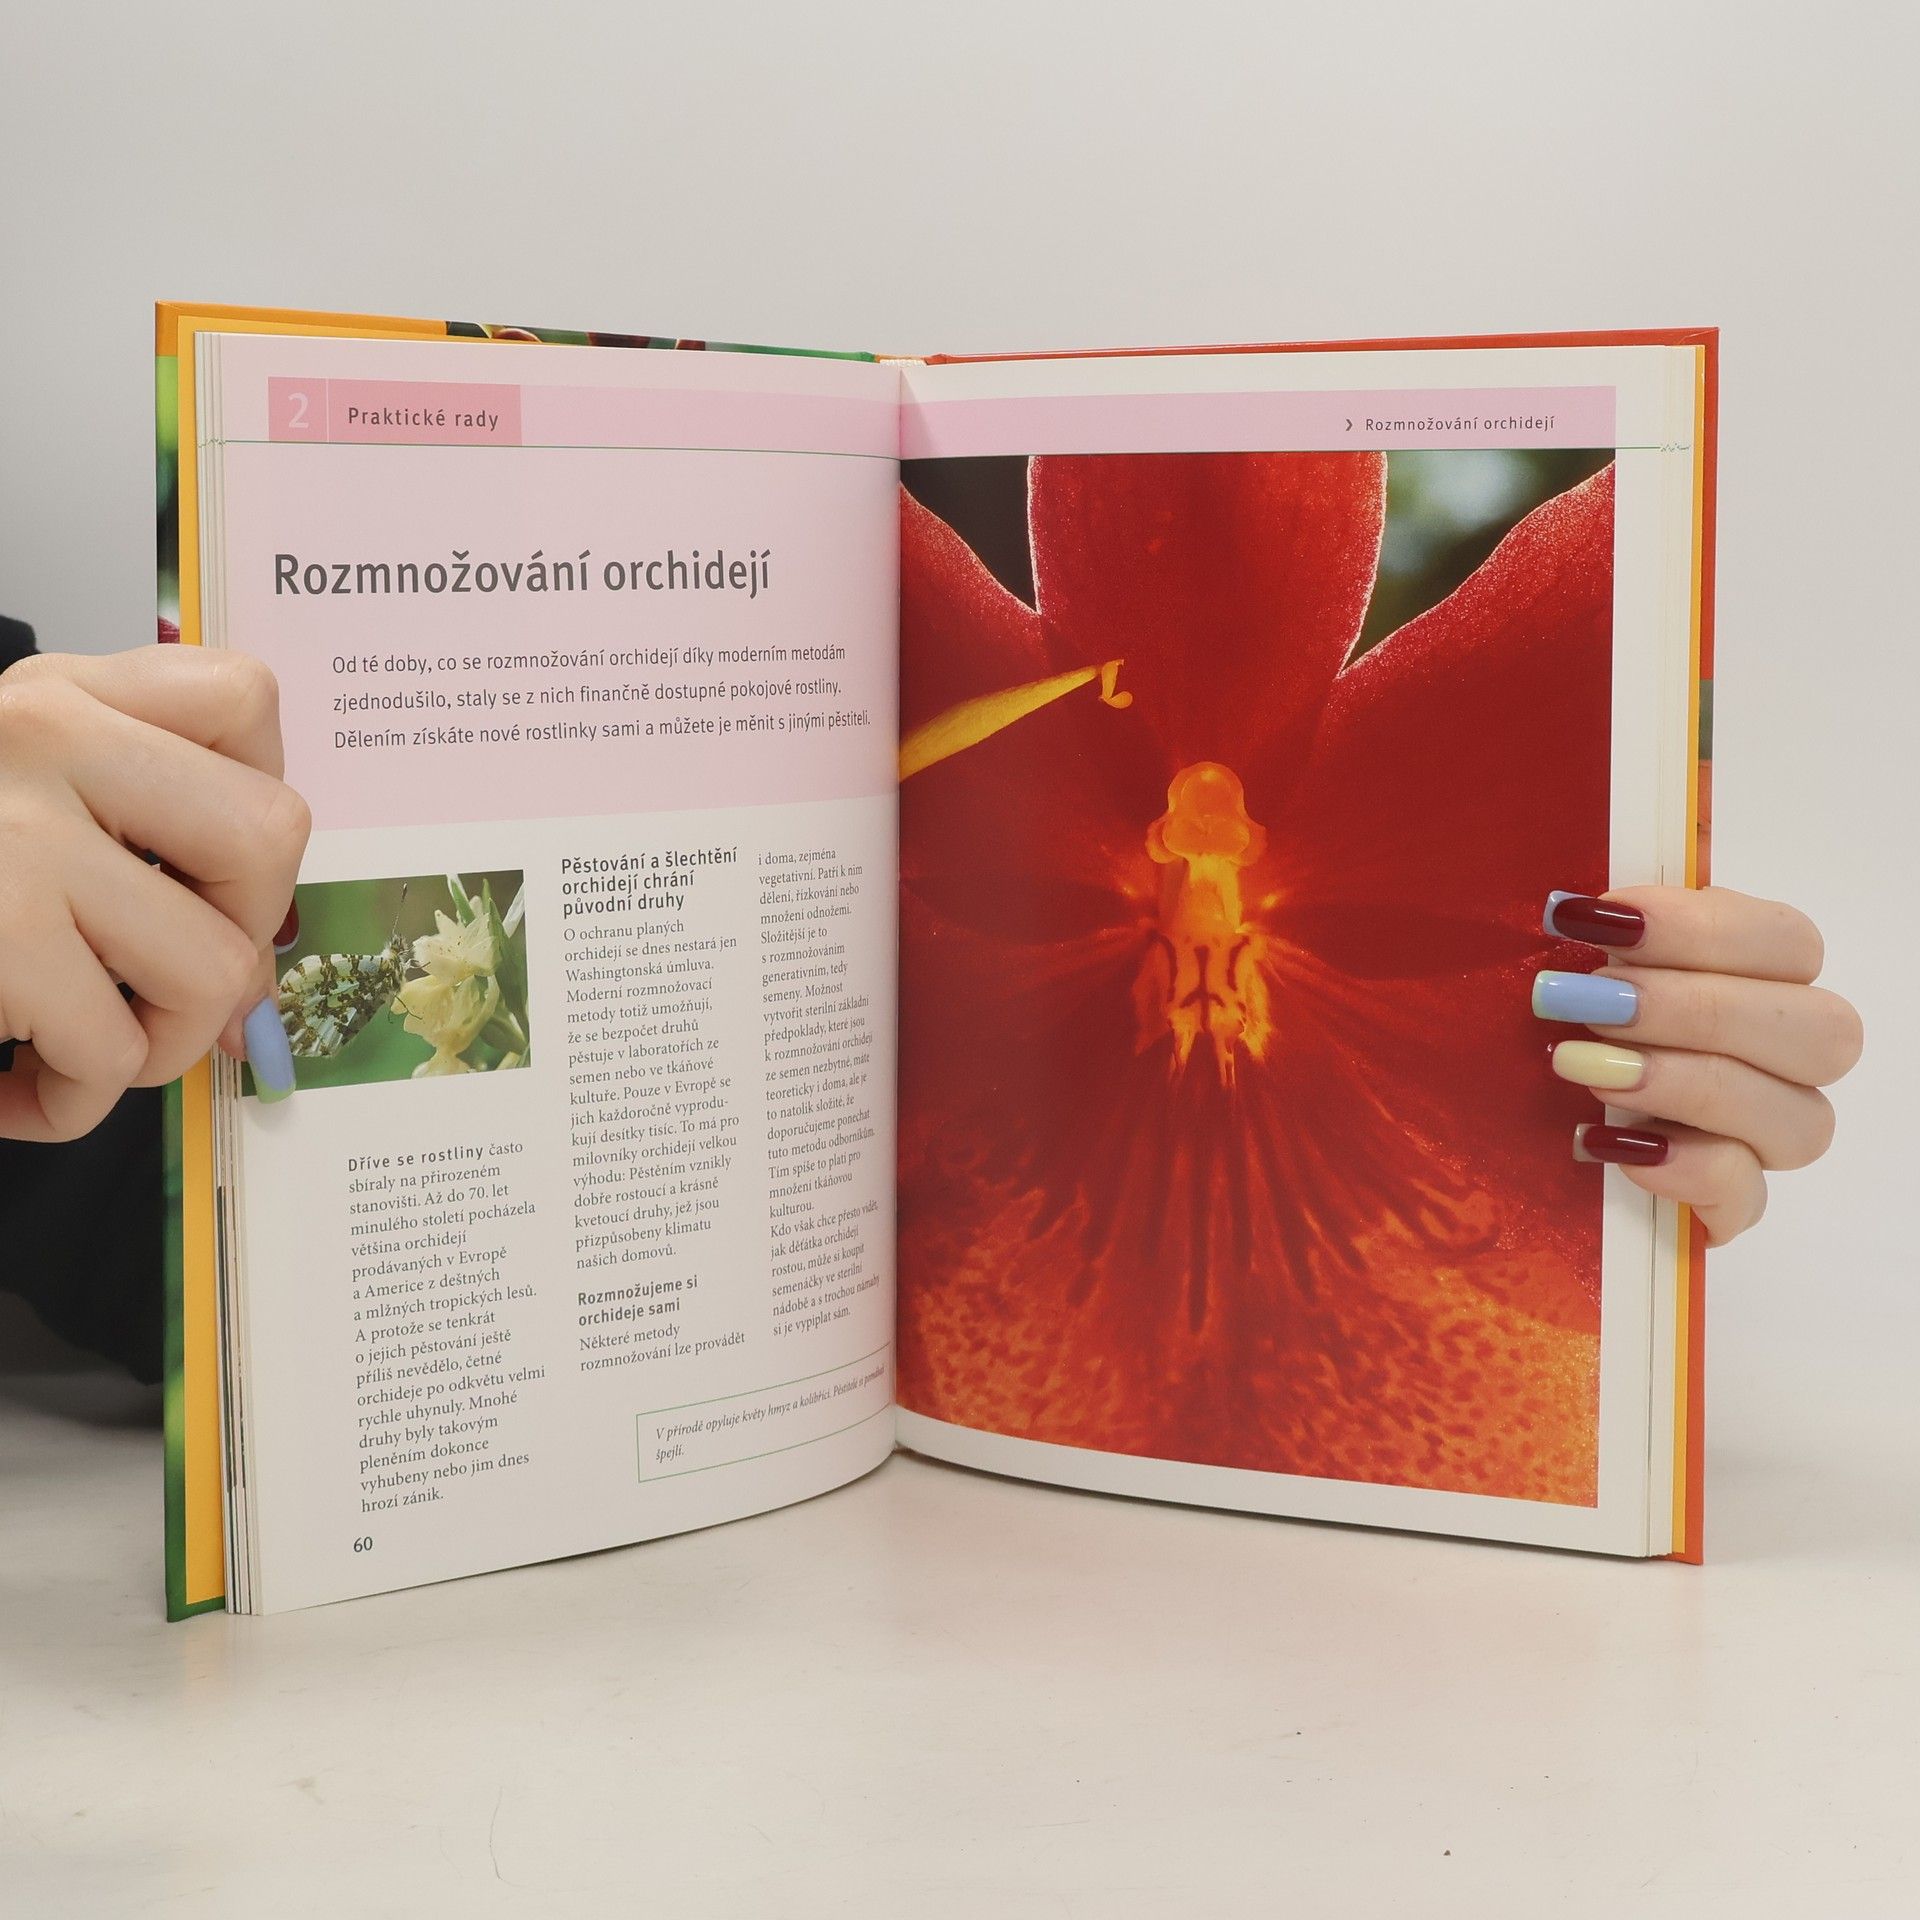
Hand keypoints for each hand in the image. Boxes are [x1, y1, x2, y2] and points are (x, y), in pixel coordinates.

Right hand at [0, 648, 309, 1140]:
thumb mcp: (2, 793)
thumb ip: (122, 826)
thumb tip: (248, 973)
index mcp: (54, 694)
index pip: (245, 698)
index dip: (254, 798)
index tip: (205, 871)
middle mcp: (41, 737)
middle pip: (270, 835)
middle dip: (237, 936)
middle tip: (155, 981)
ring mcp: (15, 836)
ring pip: (215, 965)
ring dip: (157, 1042)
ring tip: (78, 1050)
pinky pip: (112, 1050)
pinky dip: (70, 1103)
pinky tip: (12, 1090)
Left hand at [1534, 887, 1861, 1244]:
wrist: (1491, 1130)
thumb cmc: (1548, 1022)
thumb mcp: (1562, 960)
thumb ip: (1597, 924)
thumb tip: (1580, 899)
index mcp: (1755, 978)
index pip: (1789, 943)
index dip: (1702, 928)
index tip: (1600, 922)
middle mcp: (1781, 1060)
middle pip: (1820, 1032)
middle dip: (1701, 1009)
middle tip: (1596, 1002)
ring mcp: (1761, 1138)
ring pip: (1802, 1121)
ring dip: (1691, 1085)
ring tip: (1584, 1068)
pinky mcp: (1723, 1202)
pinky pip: (1745, 1199)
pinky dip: (1684, 1170)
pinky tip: (1610, 1143)